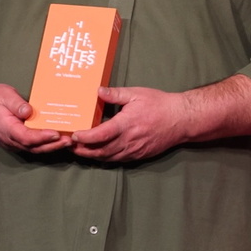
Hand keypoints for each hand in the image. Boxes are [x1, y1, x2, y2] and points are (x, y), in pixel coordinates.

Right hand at [0, 83, 70, 153]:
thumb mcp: (4, 95)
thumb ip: (16, 104)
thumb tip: (29, 111)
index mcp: (6, 128)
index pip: (26, 137)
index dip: (41, 137)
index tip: (56, 134)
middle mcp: (10, 139)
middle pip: (33, 147)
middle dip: (52, 145)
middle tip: (69, 140)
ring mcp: (13, 142)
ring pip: (34, 149)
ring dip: (51, 147)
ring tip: (68, 141)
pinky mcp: (17, 141)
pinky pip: (33, 146)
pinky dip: (46, 145)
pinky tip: (58, 140)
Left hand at [69, 86, 189, 161]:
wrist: (181, 120)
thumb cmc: (159, 104)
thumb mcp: (136, 94)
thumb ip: (115, 94)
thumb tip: (98, 90)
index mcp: (126, 124)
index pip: (100, 135)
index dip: (85, 137)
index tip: (74, 135)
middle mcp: (129, 140)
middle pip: (101, 150)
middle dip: (83, 150)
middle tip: (69, 146)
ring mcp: (134, 150)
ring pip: (108, 157)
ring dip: (92, 156)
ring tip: (79, 151)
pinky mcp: (139, 155)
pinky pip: (119, 159)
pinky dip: (106, 158)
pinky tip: (98, 154)